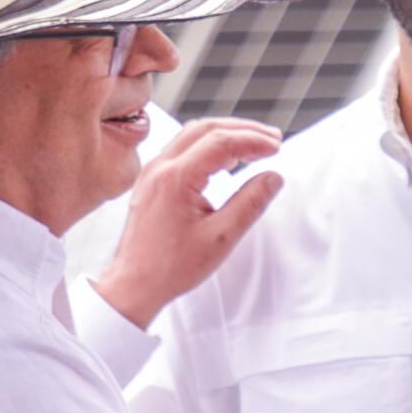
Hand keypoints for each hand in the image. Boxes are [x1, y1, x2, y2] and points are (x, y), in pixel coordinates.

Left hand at [87, 117, 284, 329]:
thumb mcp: (221, 238)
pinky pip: (182, 149)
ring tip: (255, 145)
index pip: (221, 142)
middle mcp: (159, 167)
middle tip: (273, 138)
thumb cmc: (172, 267)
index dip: (253, 140)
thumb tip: (274, 178)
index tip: (277, 147)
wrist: (134, 284)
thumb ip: (251, 203)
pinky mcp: (151, 180)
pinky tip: (227, 160)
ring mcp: (152, 171)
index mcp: (175, 179)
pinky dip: (208, 146)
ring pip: (192, 134)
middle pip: (206, 129)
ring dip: (225, 134)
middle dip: (243, 129)